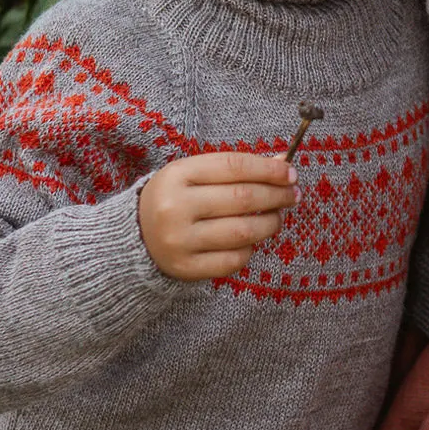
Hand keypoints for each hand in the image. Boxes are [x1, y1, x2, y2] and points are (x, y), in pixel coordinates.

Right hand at [138, 153, 298, 280]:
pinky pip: (234, 259)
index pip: (234, 166)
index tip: (290, 174)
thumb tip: (284, 162)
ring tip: (276, 217)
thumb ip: (237, 168)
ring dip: (270, 223)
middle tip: (293, 195)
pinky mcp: (186, 267)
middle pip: (242, 198)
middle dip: (276, 195)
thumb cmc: (176, 199)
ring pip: (243, 231)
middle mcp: (175, 207)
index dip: (269, 170)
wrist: (135, 236)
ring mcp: (179, 240)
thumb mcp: (196, 174)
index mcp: (177, 175)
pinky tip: (251, 240)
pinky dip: (250, 249)